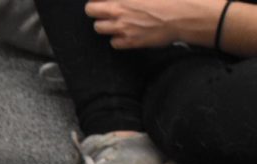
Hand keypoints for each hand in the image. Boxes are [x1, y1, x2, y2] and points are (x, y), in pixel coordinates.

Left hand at [85, 0, 222, 48]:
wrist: (185, 14)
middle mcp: (118, 10)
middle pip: (91, 10)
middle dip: (96, 8)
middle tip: (105, 8)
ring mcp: (122, 27)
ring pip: (99, 27)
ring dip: (105, 23)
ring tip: (116, 21)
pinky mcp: (130, 41)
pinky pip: (113, 43)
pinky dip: (117, 38)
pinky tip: (126, 33)